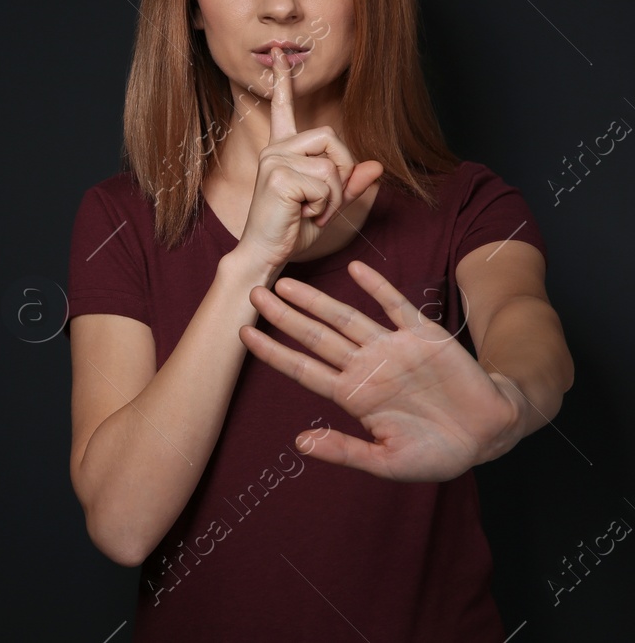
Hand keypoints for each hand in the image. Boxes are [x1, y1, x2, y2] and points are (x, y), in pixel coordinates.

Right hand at [230, 43, 382, 271]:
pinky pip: (326, 183)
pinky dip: (326, 207)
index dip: (283, 80)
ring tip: (311, 213)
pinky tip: (304, 216)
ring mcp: (274, 160)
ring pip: (332, 165)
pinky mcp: (279, 176)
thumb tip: (376, 165)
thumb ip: (351, 184)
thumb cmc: (292, 231)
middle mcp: (275, 149)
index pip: (283, 108)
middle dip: (341, 171)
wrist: (266, 254)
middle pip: (330, 137)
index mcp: (282, 150)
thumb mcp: (329, 206)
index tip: (279, 53)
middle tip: (323, 203)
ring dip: (334, 196)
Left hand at [238, 259, 521, 481]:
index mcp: (353, 395)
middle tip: (253, 294)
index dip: (274, 353)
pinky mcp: (423, 336)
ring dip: (317, 301)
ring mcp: (392, 348)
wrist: (489, 433)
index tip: (243, 335)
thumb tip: (299, 444)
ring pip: (346, 318)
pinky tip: (355, 270)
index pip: (303, 370)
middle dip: (284, 317)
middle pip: (316, 337)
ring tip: (287, 283)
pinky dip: (376, 287)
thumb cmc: (438, 452)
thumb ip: (345, 451)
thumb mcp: (388, 461)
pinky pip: (396, 306)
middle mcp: (366, 366)